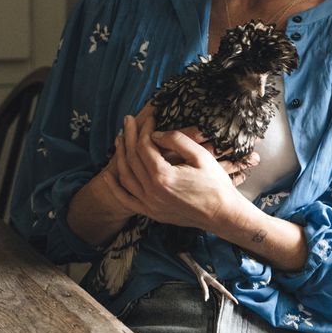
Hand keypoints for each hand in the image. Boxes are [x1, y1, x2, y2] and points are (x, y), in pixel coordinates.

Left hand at [109, 107, 245, 230]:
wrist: (223, 214)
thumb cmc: (216, 184)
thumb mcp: (200, 156)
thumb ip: (176, 140)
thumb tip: (156, 134)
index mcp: (164, 176)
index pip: (145, 146)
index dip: (145, 129)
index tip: (150, 117)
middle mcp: (152, 192)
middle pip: (133, 158)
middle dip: (130, 136)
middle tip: (128, 120)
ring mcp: (150, 204)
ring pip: (127, 176)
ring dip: (120, 156)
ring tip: (119, 139)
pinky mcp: (152, 213)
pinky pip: (127, 200)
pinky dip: (115, 188)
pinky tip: (108, 176)